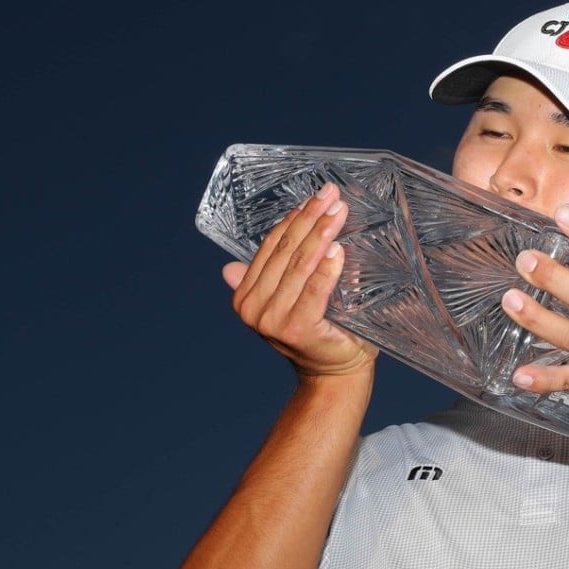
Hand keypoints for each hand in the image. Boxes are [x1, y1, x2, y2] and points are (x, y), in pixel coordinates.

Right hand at [223, 183, 378, 378]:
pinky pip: (315, 289)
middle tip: (332, 196)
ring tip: (339, 213)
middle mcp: (252, 308)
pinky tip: (338, 248)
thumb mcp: (290, 299)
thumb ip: (271, 278)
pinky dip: (327, 267)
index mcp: (245, 296)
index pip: (271, 246)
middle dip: (311, 219)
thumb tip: (229, 267)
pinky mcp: (296, 328)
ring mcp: (272, 320)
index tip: (315, 198)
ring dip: (321, 234)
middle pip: (285, 250)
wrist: (334, 372)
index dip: (294, 218)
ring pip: (299, 264)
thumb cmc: (320, 331)